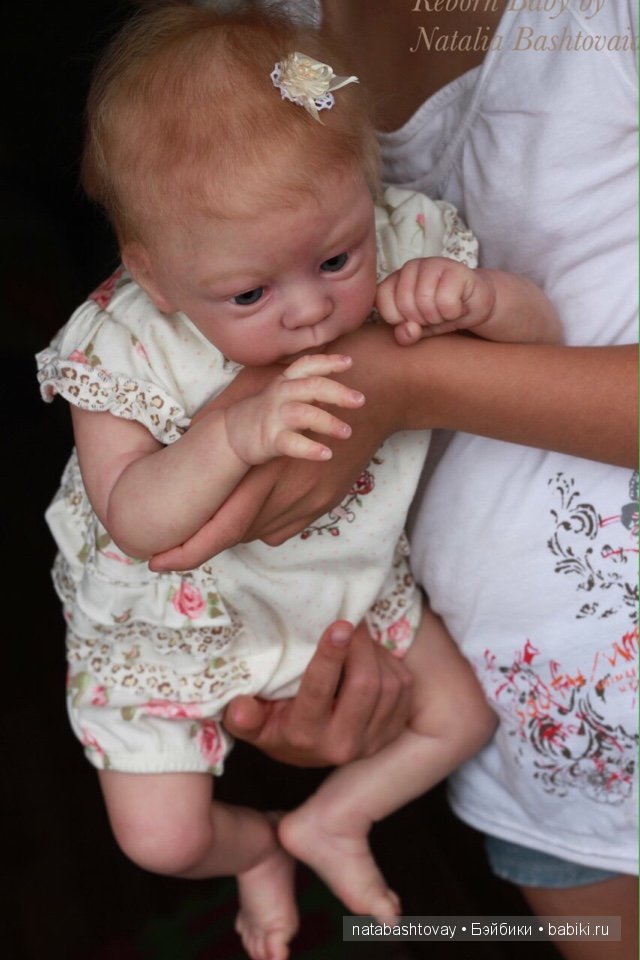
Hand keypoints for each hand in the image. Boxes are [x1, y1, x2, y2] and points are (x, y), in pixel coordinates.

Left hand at [149, 324, 399, 568]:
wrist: (373, 395)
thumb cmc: (310, 385)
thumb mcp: (259, 392)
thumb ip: (222, 420)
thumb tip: (185, 438)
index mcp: (263, 470)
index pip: (222, 525)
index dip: (189, 548)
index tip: (157, 560)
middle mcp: (287, 495)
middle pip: (236, 534)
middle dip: (202, 543)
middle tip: (171, 549)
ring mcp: (309, 503)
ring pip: (259, 534)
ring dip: (233, 531)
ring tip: (210, 524)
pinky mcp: (324, 503)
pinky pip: (283, 529)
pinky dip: (262, 525)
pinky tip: (253, 509)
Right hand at [222, 620, 413, 766]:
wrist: (308, 750)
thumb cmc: (277, 724)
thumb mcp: (255, 723)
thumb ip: (245, 716)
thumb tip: (240, 709)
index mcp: (305, 736)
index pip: (320, 692)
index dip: (331, 656)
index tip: (340, 624)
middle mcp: (342, 744)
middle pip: (365, 685)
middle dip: (361, 645)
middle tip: (351, 621)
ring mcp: (372, 741)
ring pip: (389, 685)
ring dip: (376, 653)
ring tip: (358, 638)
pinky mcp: (392, 732)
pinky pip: (403, 688)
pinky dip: (390, 664)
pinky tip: (372, 657)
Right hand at [224, 353, 364, 464]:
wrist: (232, 434)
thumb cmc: (266, 412)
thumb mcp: (285, 393)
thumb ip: (310, 390)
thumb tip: (340, 392)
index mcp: (286, 381)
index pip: (307, 365)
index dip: (328, 362)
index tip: (349, 362)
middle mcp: (281, 394)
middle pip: (312, 386)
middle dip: (338, 392)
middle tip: (360, 400)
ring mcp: (275, 417)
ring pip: (304, 413)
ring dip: (328, 422)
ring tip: (347, 432)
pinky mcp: (269, 439)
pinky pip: (291, 443)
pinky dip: (310, 449)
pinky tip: (326, 454)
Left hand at [375, 256, 495, 344]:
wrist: (474, 305)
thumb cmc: (441, 314)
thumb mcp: (419, 329)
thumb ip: (405, 333)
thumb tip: (408, 331)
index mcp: (395, 279)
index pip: (382, 300)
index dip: (399, 319)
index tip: (414, 318)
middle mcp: (410, 267)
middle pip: (405, 304)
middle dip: (422, 319)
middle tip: (435, 314)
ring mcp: (432, 264)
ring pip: (425, 302)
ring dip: (438, 316)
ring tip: (446, 310)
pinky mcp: (455, 269)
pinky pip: (446, 302)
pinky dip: (453, 312)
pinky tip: (458, 305)